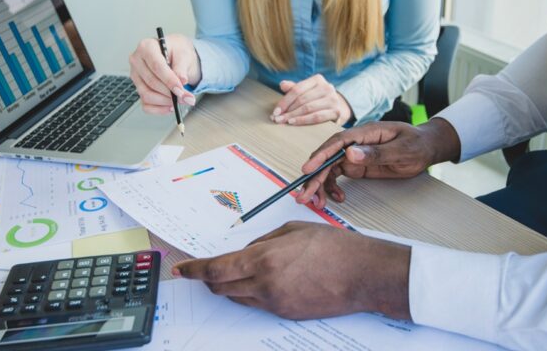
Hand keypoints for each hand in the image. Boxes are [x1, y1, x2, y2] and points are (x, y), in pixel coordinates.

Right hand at [129, 33, 199, 114]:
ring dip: (166, 102)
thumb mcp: (183, 54)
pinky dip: (159, 109)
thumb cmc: (177, 51)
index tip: (181, 90)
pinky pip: (146, 105)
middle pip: (151, 83)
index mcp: (146, 47)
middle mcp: (137, 61)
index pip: (156, 66)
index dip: (169, 81)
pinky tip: (170, 106)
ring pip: (147, 95)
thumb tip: (181, 81)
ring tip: (180, 100)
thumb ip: (181, 67)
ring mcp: (136, 77)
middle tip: (187, 97)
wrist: (176, 55)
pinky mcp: (139, 89)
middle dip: (171, 94)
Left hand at [173, 221, 411, 319]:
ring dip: (230, 286)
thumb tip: (244, 252)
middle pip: (221, 287)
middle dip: (209, 278)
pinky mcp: (287, 314)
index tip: (182, 270)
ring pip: (238, 297)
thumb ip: (262, 242)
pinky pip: (258, 304)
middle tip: (206, 269)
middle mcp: (265, 285)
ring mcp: (275, 303)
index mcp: (264, 260)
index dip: (194, 270)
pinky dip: (252, 293)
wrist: (364, 275)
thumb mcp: (293, 231)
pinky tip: (267, 280)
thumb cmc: (335, 247)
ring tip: (242, 271)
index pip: (216, 269)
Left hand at [270, 74, 351, 125]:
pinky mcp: (336, 111)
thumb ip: (294, 88)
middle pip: (302, 100)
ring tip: (283, 122)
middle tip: (276, 119)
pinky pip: (317, 117)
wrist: (337, 108)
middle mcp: (327, 87)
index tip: (275, 111)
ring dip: (293, 116)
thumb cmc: (316, 99)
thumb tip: (282, 84)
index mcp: (318, 79)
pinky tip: (293, 123)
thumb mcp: (306, 91)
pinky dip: (303, 120)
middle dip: (287, 110)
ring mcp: (333, 99)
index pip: (297, 89)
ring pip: (308, 108)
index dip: (284, 101)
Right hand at [297, 119, 460, 207]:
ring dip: (320, 185)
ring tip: (316, 202)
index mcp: (365, 133)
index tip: (308, 169)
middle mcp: (355, 143)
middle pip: (328, 158)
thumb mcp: (402, 149)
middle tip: (304, 196)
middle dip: (314, 177)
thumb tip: (350, 153)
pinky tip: (337, 198)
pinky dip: (333, 188)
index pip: (337, 142)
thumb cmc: (417, 144)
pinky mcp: (355, 165)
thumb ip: (376, 153)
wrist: (426, 148)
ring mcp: (353, 154)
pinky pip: (337, 176)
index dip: (321, 155)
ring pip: (329, 169)